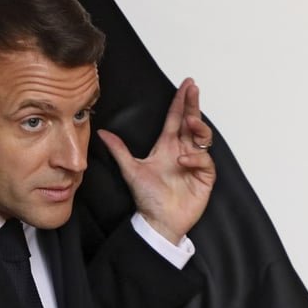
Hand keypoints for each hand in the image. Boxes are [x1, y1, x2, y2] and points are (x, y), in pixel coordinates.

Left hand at [97, 77, 215, 244]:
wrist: (157, 222)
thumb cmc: (147, 198)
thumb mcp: (130, 169)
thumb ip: (119, 150)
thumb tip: (102, 133)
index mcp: (167, 146)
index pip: (176, 118)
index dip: (181, 102)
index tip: (187, 85)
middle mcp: (182, 151)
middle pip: (191, 122)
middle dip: (193, 105)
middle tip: (193, 89)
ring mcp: (195, 163)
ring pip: (202, 138)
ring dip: (198, 127)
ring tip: (191, 122)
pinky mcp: (204, 177)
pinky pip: (204, 161)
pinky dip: (195, 158)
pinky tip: (183, 161)